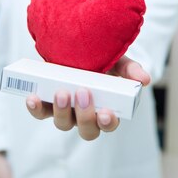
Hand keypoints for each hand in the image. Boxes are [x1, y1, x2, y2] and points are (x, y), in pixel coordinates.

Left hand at [25, 55, 149, 139]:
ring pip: (63, 123)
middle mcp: (85, 116)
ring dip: (62, 111)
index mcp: (106, 109)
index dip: (108, 123)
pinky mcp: (46, 103)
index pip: (109, 124)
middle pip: (87, 130)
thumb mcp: (118, 61)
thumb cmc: (101, 59)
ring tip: (62, 92)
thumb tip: (145, 80)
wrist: (74, 47)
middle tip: (83, 93)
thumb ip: (130, 69)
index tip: (107, 113)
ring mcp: (66, 112)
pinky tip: (32, 97)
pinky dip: (35, 108)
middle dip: (85, 115)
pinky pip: (40, 113)